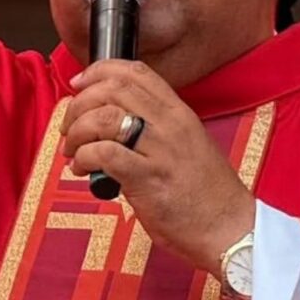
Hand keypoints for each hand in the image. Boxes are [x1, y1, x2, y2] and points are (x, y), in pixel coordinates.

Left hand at [61, 60, 255, 275]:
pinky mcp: (148, 179)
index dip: (100, 71)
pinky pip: (105, 154)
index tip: (80, 84)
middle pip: (113, 89)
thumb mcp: (188, 145)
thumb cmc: (206, 194)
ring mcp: (160, 150)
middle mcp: (170, 124)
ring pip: (104, 118)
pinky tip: (83, 170)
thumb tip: (113, 128)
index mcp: (179, 112)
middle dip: (80, 103)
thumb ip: (156, 129)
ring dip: (78, 132)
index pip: (136, 71)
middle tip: (70, 126)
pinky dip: (84, 158)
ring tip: (74, 151)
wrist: (229, 227)